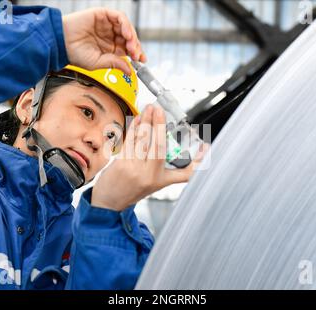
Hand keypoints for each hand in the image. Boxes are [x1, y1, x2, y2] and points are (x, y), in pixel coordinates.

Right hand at [62, 8, 146, 74]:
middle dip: (135, 46)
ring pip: (126, 27)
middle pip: (129, 38)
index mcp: (109, 48)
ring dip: (132, 36)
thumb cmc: (75, 54)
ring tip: (131, 45)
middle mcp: (110, 35)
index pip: (128, 49)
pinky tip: (126, 34)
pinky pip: (119, 17)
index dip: (137, 53)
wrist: (60, 44)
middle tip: (136, 55)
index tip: (142, 60)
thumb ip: (115, 64)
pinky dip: (125, 24)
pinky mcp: (102, 15)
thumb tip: (130, 70)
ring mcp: (107, 25)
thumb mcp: (99, 63)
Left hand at [91, 105, 209, 211]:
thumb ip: (170, 169)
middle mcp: (150, 176)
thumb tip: (185, 148)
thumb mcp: (158, 183)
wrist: (110, 201)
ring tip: (149, 109)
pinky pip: (130, 141)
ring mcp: (134, 169)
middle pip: (159, 145)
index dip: (199, 162)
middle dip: (159, 124)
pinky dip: (134, 128)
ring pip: (143, 140)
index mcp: (161, 180)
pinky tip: (137, 119)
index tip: (205, 148)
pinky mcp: (121, 163)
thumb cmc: (134, 189)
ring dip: (145, 121)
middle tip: (159, 109)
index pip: (185, 172)